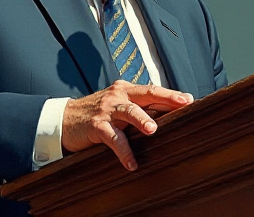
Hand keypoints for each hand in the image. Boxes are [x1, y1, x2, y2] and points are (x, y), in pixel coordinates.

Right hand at [61, 80, 193, 170]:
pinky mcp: (96, 125)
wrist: (64, 120)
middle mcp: (118, 96)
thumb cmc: (98, 114)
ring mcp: (107, 109)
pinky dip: (123, 151)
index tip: (190, 99)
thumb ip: (139, 109)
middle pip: (146, 94)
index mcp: (127, 90)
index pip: (153, 90)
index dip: (171, 94)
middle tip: (183, 103)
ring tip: (153, 130)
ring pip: (129, 112)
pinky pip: (112, 138)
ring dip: (142, 120)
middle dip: (166, 98)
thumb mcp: (118, 107)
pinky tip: (131, 163)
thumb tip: (167, 116)